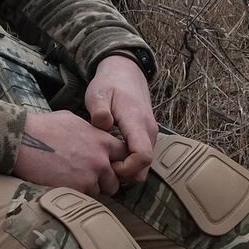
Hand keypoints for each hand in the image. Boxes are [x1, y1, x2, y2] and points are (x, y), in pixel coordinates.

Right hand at [15, 107, 125, 194]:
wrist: (22, 140)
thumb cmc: (43, 127)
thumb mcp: (74, 121)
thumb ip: (91, 133)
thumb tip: (94, 139)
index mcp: (102, 141)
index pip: (125, 156)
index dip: (117, 163)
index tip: (109, 166)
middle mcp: (100, 161)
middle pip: (115, 181)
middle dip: (104, 182)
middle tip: (88, 178)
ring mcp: (89, 177)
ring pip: (100, 192)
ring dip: (89, 190)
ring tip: (71, 181)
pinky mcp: (75, 191)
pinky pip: (84, 200)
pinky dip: (76, 195)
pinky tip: (62, 185)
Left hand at [84, 53, 158, 184]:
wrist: (126, 73)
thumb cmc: (110, 84)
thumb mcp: (98, 93)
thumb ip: (99, 110)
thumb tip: (103, 125)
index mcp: (137, 122)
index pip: (143, 156)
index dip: (127, 169)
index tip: (109, 165)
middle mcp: (149, 131)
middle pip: (145, 167)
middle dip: (126, 174)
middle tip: (104, 167)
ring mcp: (151, 134)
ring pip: (145, 165)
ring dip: (127, 170)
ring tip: (106, 161)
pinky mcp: (148, 136)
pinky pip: (142, 157)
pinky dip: (130, 163)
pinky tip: (112, 156)